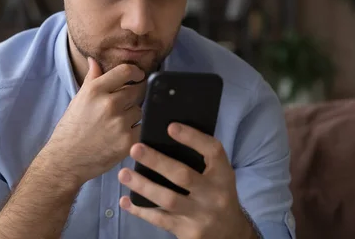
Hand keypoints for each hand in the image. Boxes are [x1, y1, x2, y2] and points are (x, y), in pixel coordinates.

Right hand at [42, 58, 145, 185]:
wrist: (66, 160)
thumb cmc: (71, 129)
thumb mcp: (79, 100)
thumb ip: (92, 78)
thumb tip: (95, 60)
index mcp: (95, 90)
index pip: (125, 71)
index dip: (136, 72)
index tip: (138, 76)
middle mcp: (108, 104)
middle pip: (137, 90)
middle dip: (133, 96)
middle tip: (122, 107)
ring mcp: (119, 123)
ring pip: (139, 110)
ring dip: (133, 116)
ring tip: (116, 125)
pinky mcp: (127, 141)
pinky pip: (142, 128)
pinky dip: (135, 131)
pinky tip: (121, 135)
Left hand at [118, 123, 256, 238]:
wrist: (231, 233)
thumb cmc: (217, 195)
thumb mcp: (219, 176)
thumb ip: (200, 160)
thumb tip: (166, 135)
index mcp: (223, 174)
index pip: (213, 151)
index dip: (192, 137)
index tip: (170, 126)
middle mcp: (214, 195)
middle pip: (183, 176)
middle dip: (156, 161)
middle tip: (135, 148)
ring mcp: (200, 215)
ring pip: (168, 199)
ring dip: (143, 185)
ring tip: (123, 173)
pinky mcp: (188, 232)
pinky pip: (159, 220)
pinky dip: (140, 210)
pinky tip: (125, 200)